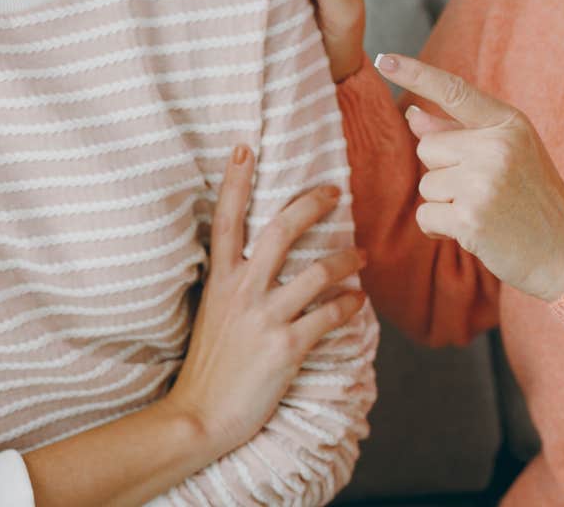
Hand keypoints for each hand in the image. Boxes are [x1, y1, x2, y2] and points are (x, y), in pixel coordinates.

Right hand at [162, 142, 369, 453]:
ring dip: (349, 260)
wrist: (200, 417)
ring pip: (319, 271)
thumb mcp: (211, 315)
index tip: (245, 147)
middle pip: (281, 229)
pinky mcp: (287, 347)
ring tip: (363, 257)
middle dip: (312, 204)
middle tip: (335, 192)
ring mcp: (265, 318)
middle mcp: (241, 292)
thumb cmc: (208, 368)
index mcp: (219, 281)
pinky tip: (358, 303)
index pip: (226, 219)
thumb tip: (255, 262)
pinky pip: (331, 315)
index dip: (235, 181)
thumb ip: (231, 285)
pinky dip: (350, 305)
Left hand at [372, 54, 563, 302]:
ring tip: (484, 212)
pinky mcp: (471, 217)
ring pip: (425, 183)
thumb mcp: (507, 155)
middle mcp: (497, 146)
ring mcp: (484, 181)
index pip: (454, 90)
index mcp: (508, 124)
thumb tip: (413, 114)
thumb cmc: (534, 201)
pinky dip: (440, 228)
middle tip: (483, 192)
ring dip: (444, 203)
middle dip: (443, 172)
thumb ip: (460, 132)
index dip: (416, 74)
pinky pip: (426, 215)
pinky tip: (473, 232)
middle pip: (427, 147)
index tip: (385, 59)